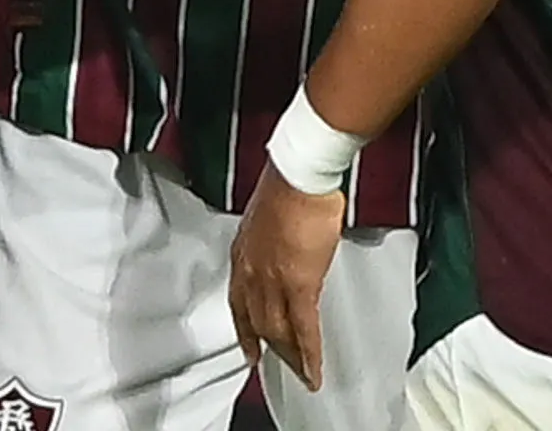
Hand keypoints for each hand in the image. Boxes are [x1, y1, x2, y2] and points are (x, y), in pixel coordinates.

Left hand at [229, 161, 346, 392]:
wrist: (299, 176)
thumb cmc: (288, 186)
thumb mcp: (267, 218)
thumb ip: (271, 241)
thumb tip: (285, 249)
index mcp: (243, 253)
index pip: (238, 301)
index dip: (244, 329)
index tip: (249, 347)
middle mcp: (251, 271)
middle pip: (258, 322)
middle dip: (271, 347)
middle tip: (282, 366)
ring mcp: (272, 281)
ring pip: (277, 331)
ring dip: (290, 357)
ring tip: (301, 374)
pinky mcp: (298, 285)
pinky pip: (303, 330)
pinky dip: (309, 356)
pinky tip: (313, 371)